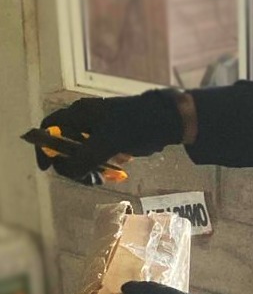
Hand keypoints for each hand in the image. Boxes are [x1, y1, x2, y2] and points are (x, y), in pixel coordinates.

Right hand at [36, 91, 183, 182]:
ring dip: (86, 169)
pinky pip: (97, 156)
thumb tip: (68, 171)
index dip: (43, 146)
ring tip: (98, 180)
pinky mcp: (111, 139)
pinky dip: (99, 167)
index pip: (49, 127)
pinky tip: (108, 176)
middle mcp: (85, 120)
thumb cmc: (136, 125)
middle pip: (64, 144)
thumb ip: (85, 157)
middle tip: (84, 179)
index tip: (48, 167)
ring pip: (81, 153)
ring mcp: (98, 130)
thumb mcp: (107, 142)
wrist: (167, 120)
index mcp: (80, 113)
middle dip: (70, 164)